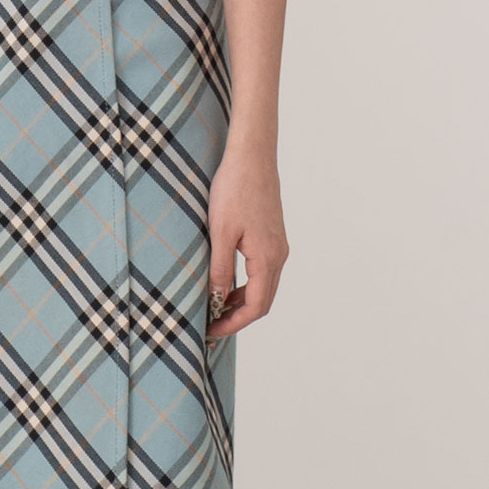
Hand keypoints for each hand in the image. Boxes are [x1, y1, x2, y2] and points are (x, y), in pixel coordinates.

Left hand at [205, 143, 288, 339]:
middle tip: (210, 326)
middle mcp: (278, 255)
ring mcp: (277, 246)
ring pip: (263, 287)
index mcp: (267, 258)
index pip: (255, 306)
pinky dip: (245, 285)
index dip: (233, 323)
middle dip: (237, 317)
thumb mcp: (220, 233)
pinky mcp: (272, 237)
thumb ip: (220, 269)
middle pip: (262, 301)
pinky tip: (226, 283)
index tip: (211, 331)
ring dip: (241, 302)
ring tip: (215, 308)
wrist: (252, 157)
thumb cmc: (234, 189)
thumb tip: (216, 300)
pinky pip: (262, 271)